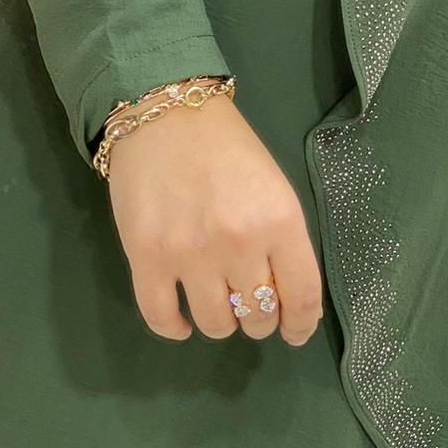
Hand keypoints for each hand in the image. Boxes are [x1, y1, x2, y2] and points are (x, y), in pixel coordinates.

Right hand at [103, 95, 324, 346]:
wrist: (167, 116)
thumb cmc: (230, 149)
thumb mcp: (275, 188)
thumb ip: (284, 240)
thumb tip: (286, 295)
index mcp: (281, 221)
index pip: (301, 296)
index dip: (301, 323)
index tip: (295, 331)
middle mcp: (239, 243)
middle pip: (258, 314)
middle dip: (261, 320)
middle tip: (254, 310)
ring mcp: (190, 254)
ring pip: (215, 323)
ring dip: (222, 324)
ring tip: (221, 308)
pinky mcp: (146, 258)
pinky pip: (161, 317)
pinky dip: (176, 328)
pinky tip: (184, 321)